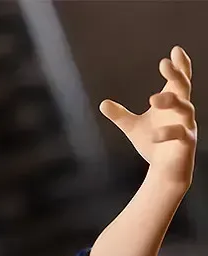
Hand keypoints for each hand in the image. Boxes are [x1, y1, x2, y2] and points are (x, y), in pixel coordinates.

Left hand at [100, 46, 196, 187]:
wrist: (165, 171)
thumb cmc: (154, 144)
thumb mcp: (133, 128)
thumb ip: (120, 116)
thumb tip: (102, 104)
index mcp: (172, 102)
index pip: (179, 79)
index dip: (179, 65)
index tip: (174, 50)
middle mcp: (182, 111)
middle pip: (184, 88)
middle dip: (176, 75)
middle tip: (164, 64)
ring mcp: (187, 126)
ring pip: (185, 108)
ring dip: (171, 100)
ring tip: (152, 99)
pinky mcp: (187, 143)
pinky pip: (181, 134)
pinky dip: (167, 133)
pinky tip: (154, 135)